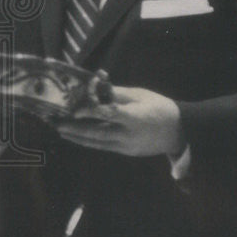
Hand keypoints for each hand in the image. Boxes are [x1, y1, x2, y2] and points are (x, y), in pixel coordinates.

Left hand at [54, 86, 185, 156]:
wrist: (179, 132)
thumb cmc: (160, 108)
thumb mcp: (140, 95)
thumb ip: (116, 93)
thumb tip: (96, 84)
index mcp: (135, 117)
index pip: (110, 114)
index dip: (91, 112)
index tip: (75, 110)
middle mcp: (129, 135)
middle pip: (98, 134)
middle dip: (75, 130)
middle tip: (57, 124)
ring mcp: (127, 146)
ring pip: (97, 143)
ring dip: (77, 137)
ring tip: (61, 130)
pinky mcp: (126, 152)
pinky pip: (103, 146)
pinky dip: (88, 141)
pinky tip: (76, 136)